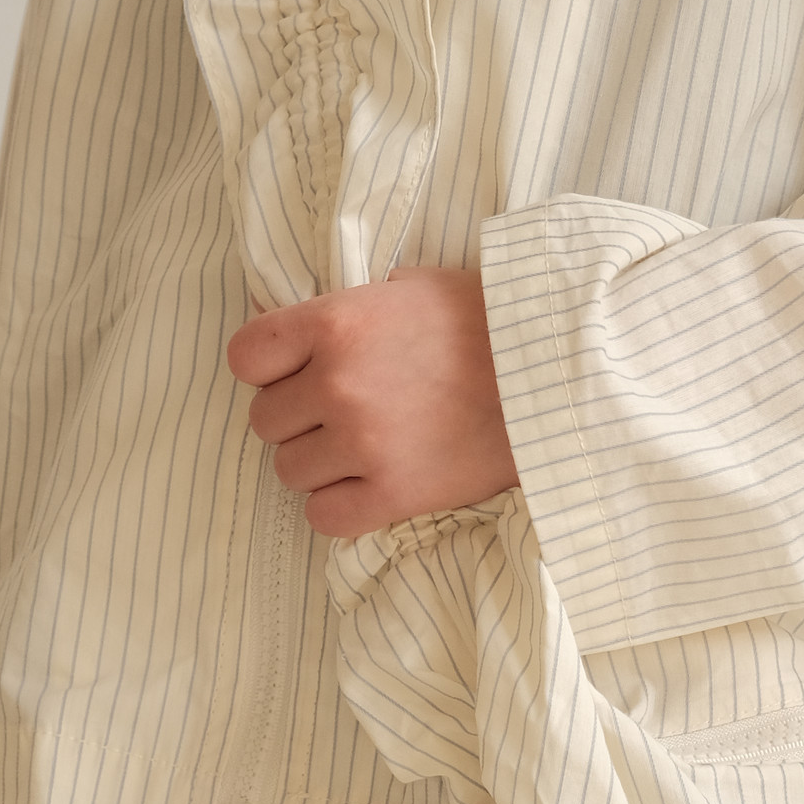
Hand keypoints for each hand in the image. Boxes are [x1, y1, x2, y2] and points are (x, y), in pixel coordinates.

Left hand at [227, 267, 518, 537]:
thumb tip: (301, 331)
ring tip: (365, 449)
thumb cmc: (489, 322)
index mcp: (336, 323)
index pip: (245, 356)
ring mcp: (363, 443)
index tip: (296, 372)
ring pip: (290, 471)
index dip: (268, 367)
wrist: (558, 373)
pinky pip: (323, 517)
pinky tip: (371, 485)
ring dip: (319, 464)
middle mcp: (338, 384)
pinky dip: (340, 506)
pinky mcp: (393, 494)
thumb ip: (350, 308)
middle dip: (298, 418)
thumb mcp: (411, 286)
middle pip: (265, 421)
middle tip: (344, 412)